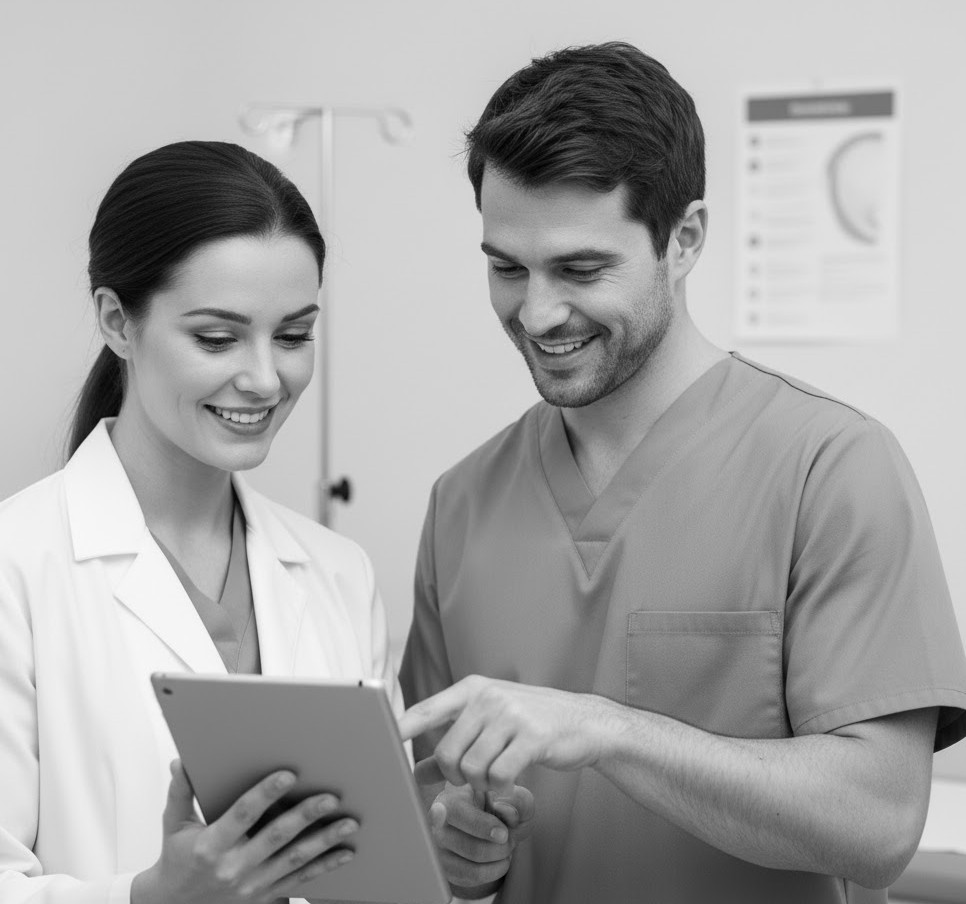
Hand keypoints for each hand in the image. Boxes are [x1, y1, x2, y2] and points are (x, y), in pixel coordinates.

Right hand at [132, 760, 357, 903]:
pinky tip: (345, 852)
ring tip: (348, 823)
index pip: (242, 814)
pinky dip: (325, 866)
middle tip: (330, 798)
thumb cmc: (177, 861)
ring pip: (294, 860)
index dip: (266, 793)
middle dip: (305, 816)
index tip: (288, 774)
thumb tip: (181, 762)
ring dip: (324, 841)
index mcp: (210, 846)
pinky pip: (300, 880)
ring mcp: (252, 885)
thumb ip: (181, 791)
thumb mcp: (174, 825)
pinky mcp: (265, 896)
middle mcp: (233, 867)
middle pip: (276, 837)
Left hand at [399, 675, 609, 795]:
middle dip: (455, 776)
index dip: (400, 726)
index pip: (427, 709)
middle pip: (448, 752)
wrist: (582, 721)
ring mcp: (511, 715)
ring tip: (495, 776)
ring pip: (471, 768)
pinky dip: (501, 788)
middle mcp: (489, 697)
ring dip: (481, 783)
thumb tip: (416, 770)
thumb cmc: (529, 724)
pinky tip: (510, 782)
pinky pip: (499, 776)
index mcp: (473, 689)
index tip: (377, 737)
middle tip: (471, 778)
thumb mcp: (490, 724)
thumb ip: (455, 742)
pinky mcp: (533, 736)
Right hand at [423, 781, 534, 891]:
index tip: (503, 833)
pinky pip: (470, 879)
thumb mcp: (514, 798)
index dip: (481, 826)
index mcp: (451, 797)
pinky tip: (499, 861)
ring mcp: (437, 848)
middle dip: (499, 848)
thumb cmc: (501, 807)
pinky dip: (492, 873)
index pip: (457, 813)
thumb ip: (517, 800)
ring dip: (497, 862)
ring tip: (506, 851)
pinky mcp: (444, 869)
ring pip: (470, 868)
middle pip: (468, 847)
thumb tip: (503, 809)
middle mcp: (436, 823)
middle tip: (510, 841)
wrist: (491, 827)